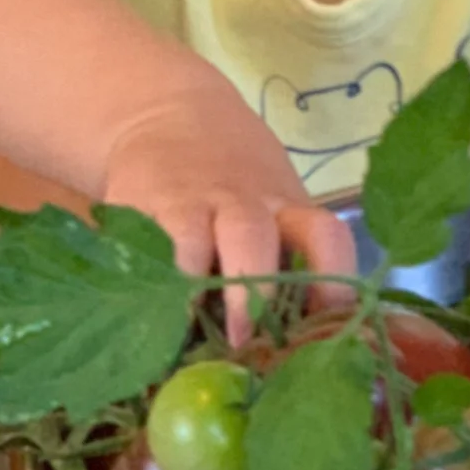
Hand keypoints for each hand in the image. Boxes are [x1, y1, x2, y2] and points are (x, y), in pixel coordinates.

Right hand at [100, 97, 358, 338]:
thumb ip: (285, 263)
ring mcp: (189, 204)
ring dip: (190, 287)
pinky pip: (142, 246)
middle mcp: (242, 206)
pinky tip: (143, 315)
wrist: (169, 116)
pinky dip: (145, 281)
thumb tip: (298, 354)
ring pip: (191, 240)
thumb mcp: (272, 209)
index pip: (325, 237)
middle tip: (242, 340)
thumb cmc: (234, 187)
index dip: (330, 281)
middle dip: (248, 288)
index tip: (324, 329)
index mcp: (287, 211)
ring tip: (187, 332)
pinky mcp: (139, 207)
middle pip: (253, 235)